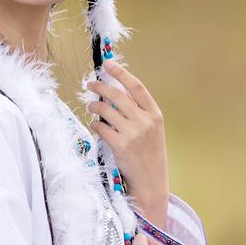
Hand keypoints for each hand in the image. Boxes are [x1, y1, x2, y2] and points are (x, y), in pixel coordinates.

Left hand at [86, 61, 168, 226]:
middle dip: (100, 86)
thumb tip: (115, 91)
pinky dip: (95, 124)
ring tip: (91, 107)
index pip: (136, 87)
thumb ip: (138, 111)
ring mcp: (132, 133)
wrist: (151, 180)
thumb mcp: (152, 129)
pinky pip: (101, 127)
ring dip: (94, 106)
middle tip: (90, 83)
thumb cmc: (149, 153)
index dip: (121, 73)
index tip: (108, 64)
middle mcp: (145, 121)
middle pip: (117, 95)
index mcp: (155, 114)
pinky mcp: (120, 145)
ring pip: (105, 110)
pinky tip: (95, 125)